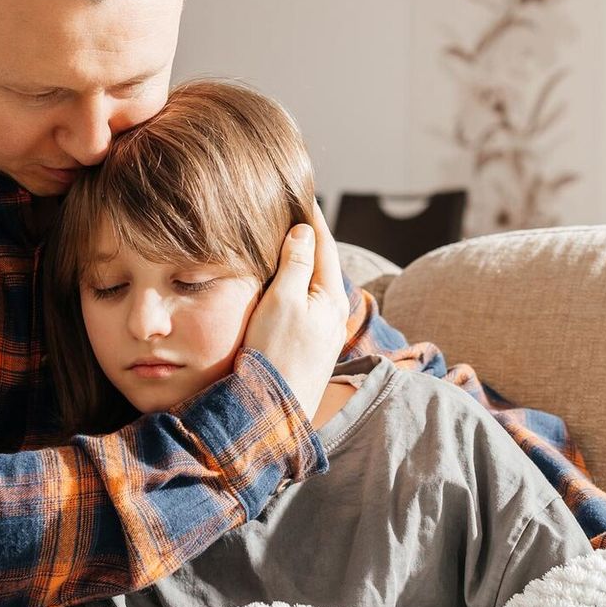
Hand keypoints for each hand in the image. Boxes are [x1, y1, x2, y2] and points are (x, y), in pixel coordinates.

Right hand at [244, 202, 348, 418]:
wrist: (274, 413)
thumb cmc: (276, 355)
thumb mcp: (283, 302)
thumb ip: (295, 264)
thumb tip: (305, 231)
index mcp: (330, 297)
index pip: (324, 246)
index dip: (312, 219)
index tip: (302, 193)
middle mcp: (332, 314)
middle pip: (322, 264)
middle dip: (310, 238)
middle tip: (295, 211)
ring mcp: (321, 333)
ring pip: (313, 286)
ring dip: (302, 262)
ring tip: (288, 240)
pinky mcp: (308, 347)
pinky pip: (304, 304)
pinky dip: (295, 286)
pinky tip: (283, 284)